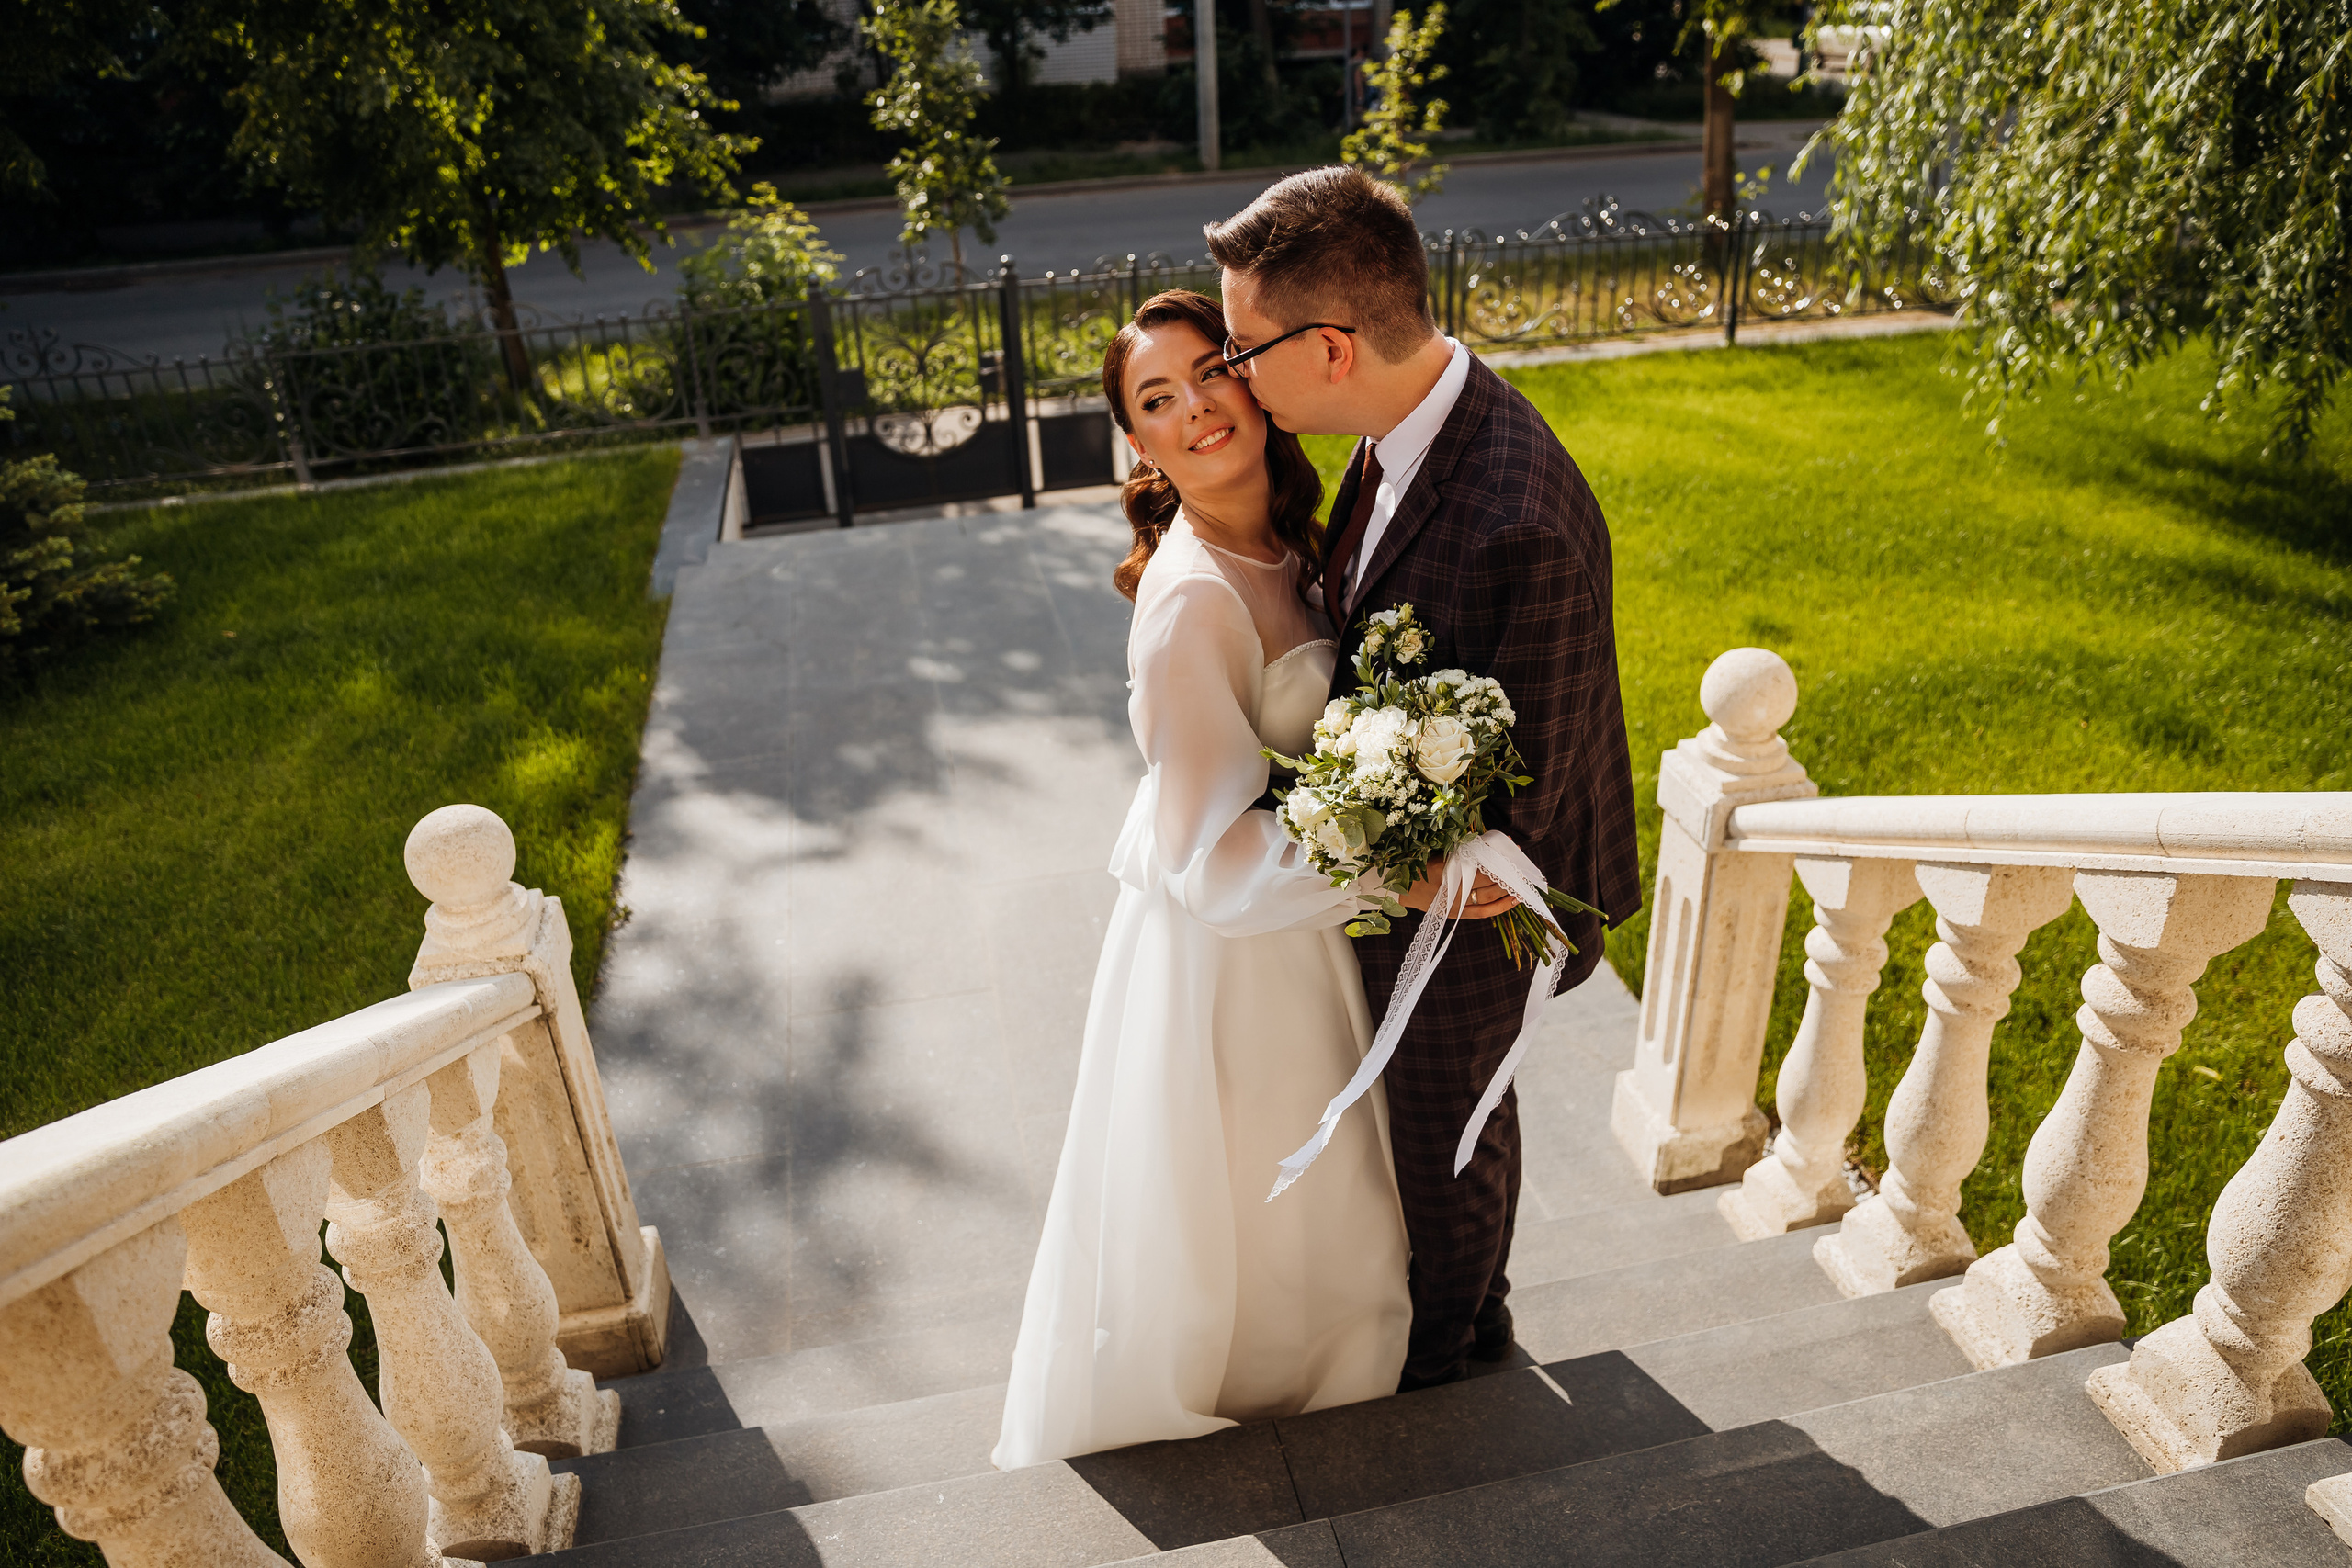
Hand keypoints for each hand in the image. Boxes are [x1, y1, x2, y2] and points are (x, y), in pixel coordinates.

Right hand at [1399, 857, 1519, 919]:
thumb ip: (1465, 850)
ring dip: (1509, 888)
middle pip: (1489, 879)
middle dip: (1508, 870)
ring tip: (1522, 880)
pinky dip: (1501, 906)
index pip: (1481, 863)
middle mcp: (1455, 888)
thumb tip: (1491, 842)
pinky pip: (1485, 912)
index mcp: (1449, 870)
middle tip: (1521, 863)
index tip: (1511, 848)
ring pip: (1490, 896)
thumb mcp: (1441, 854)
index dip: (1498, 856)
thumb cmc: (1422, 866)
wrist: (1404, 890)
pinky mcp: (1458, 913)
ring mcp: (1457, 903)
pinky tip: (1514, 899)